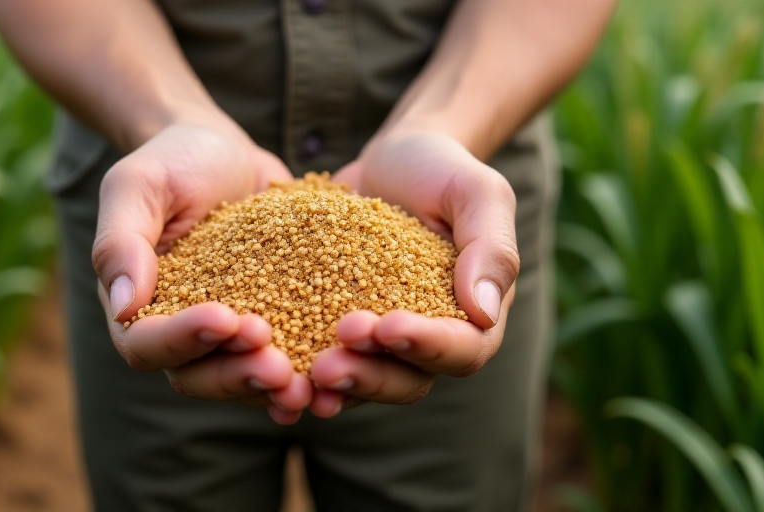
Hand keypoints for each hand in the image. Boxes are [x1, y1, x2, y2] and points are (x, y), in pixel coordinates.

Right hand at [92, 122, 311, 424]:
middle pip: (196, 377)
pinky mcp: (271, 325)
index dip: (184, 339)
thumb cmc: (173, 162)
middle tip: (277, 365)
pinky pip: (285, 359)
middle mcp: (178, 333)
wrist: (225, 152)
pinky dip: (306, 373)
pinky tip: (335, 378)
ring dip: (271, 384)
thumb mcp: (139, 185)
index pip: (147, 344)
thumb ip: (120, 242)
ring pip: (241, 379)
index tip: (225, 318)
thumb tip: (123, 306)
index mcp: (136, 308)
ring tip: (308, 381)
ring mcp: (225, 337)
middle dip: (236, 374)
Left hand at [308, 131, 518, 416]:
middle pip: (408, 380)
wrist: (390, 161)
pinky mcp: (338, 330)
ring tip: (303, 374)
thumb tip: (483, 312)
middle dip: (370, 374)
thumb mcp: (477, 192)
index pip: (461, 349)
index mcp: (474, 317)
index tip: (388, 326)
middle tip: (329, 363)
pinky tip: (272, 367)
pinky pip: (324, 358)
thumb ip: (491, 248)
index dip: (426, 345)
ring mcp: (383, 342)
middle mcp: (430, 340)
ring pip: (365, 380)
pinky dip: (301, 371)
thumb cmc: (442, 171)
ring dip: (336, 382)